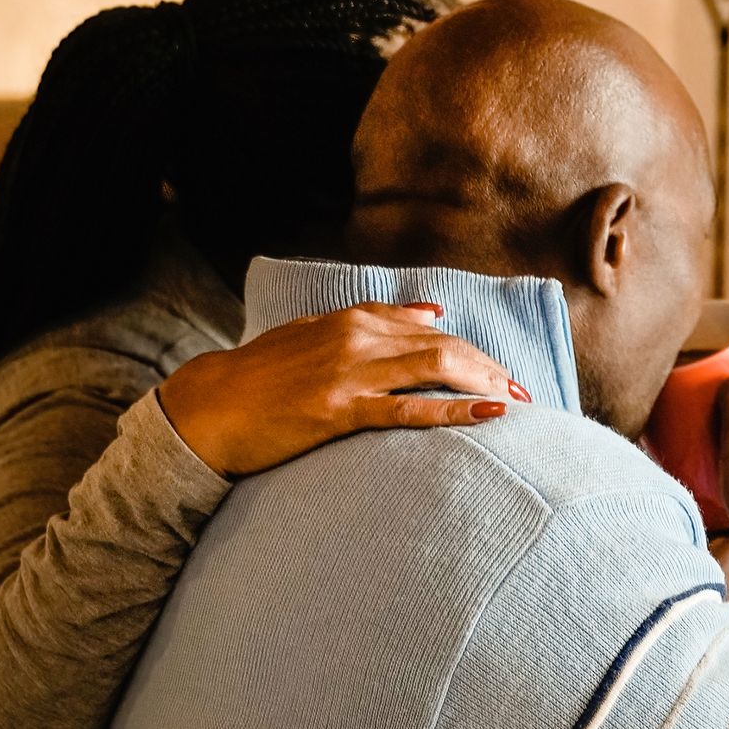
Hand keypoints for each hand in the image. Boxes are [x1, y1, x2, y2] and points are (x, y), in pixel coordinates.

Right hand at [158, 302, 525, 475]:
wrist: (204, 408)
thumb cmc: (259, 376)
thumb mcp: (315, 334)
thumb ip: (374, 321)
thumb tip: (430, 312)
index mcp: (354, 320)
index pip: (432, 330)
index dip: (475, 351)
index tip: (503, 374)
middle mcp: (358, 338)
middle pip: (445, 347)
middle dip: (491, 369)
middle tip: (524, 394)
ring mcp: (350, 373)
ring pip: (436, 368)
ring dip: (484, 385)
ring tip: (516, 404)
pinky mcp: (339, 410)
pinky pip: (408, 408)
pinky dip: (453, 409)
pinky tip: (486, 416)